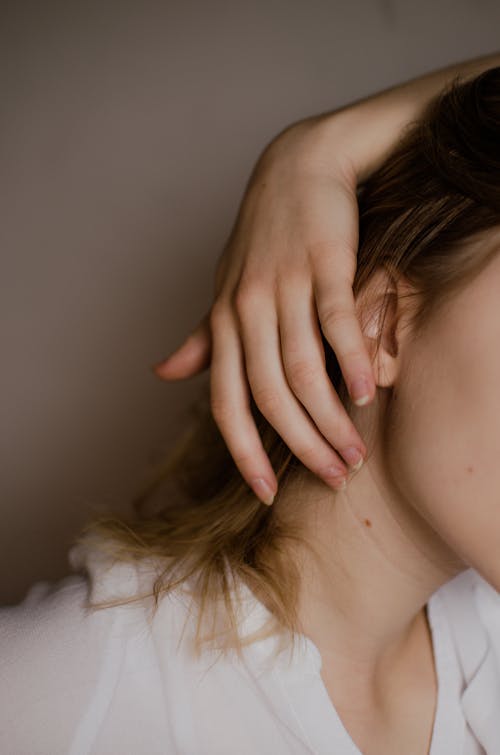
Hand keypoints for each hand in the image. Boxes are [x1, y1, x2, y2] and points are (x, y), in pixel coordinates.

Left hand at [153, 116, 375, 504]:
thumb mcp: (224, 289)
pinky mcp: (325, 263)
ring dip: (332, 419)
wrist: (298, 167)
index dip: (244, 452)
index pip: (227, 402)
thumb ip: (203, 337)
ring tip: (356, 453)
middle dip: (302, 446)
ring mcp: (286, 286)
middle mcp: (248, 309)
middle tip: (334, 479)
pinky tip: (369, 394)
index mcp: (225, 322)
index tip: (267, 493)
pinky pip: (337, 322)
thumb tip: (163, 374)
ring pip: (305, 369)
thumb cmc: (262, 238)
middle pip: (270, 396)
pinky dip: (353, 361)